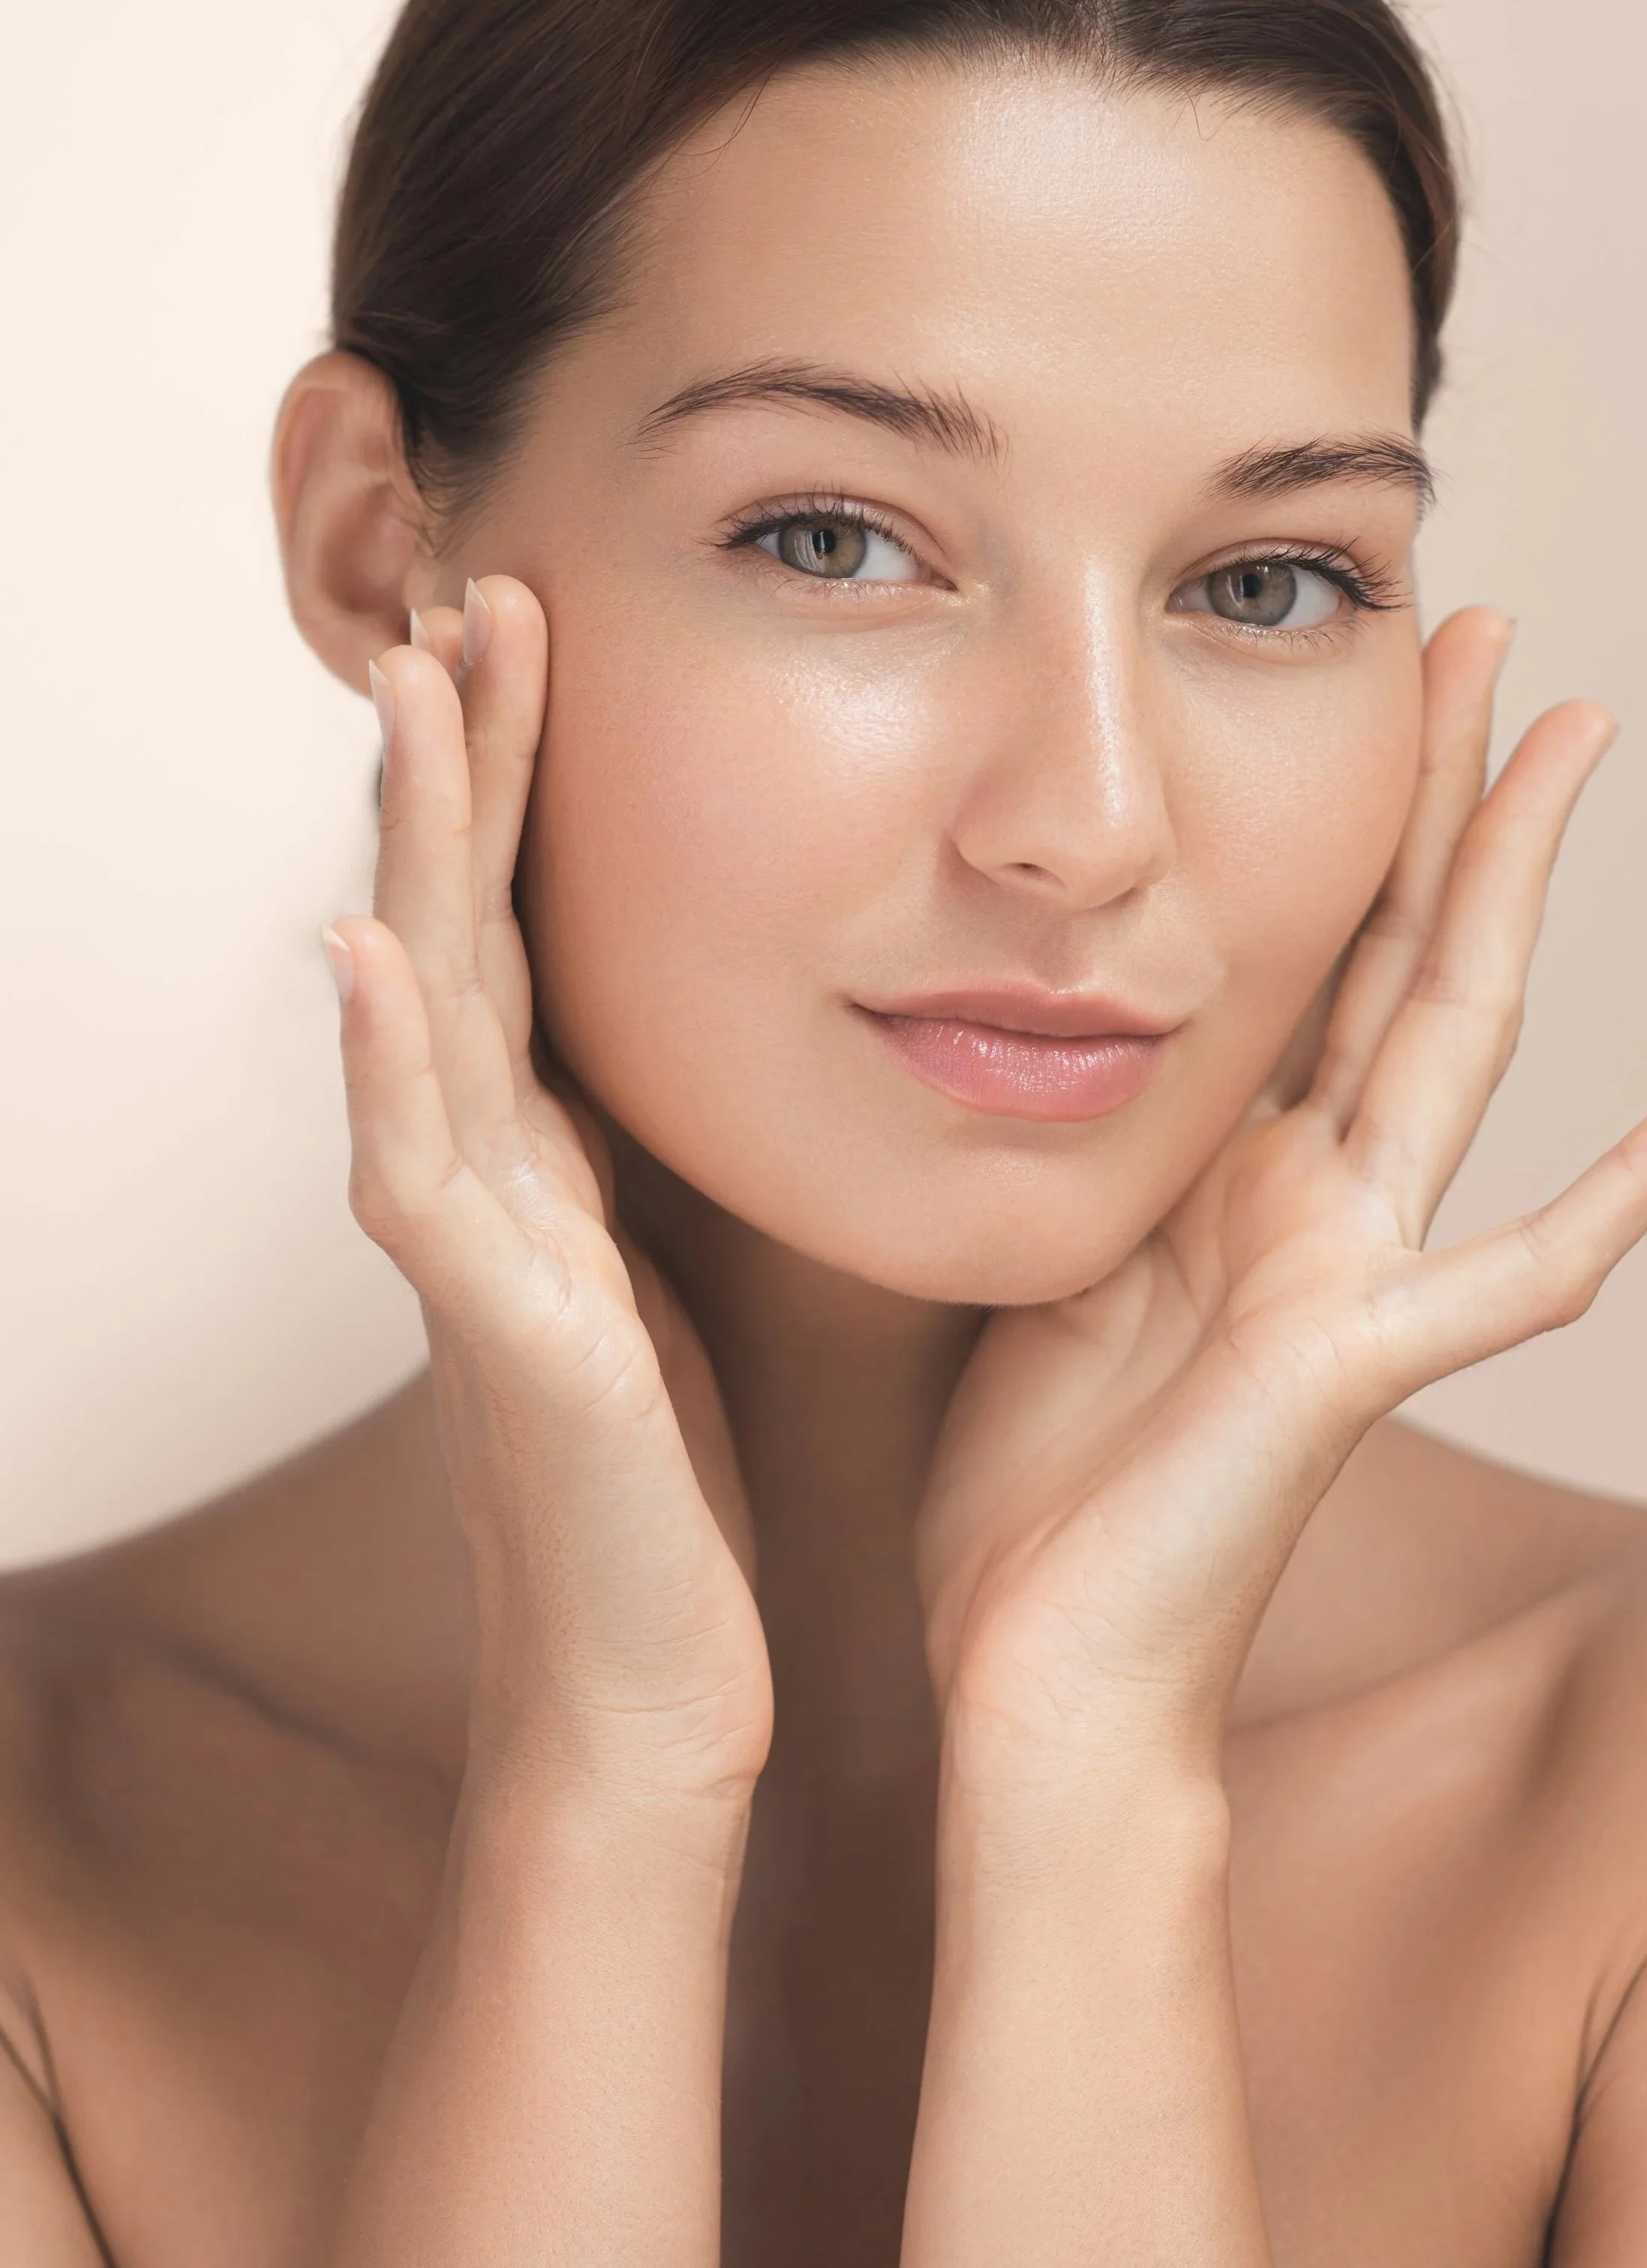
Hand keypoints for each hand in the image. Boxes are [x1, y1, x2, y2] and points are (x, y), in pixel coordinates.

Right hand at [324, 579, 771, 1805]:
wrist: (644, 1681)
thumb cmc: (662, 1480)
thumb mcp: (660, 1266)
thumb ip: (630, 1148)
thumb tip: (654, 1029)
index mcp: (542, 1150)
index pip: (521, 919)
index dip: (518, 776)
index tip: (543, 622)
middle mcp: (485, 1174)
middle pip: (456, 922)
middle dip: (459, 758)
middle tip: (470, 586)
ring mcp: (471, 1248)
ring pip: (423, 1007)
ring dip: (409, 845)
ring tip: (407, 689)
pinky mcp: (498, 1338)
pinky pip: (419, 1176)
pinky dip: (385, 1058)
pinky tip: (364, 946)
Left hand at [916, 610, 1646, 1794]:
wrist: (1041, 1673)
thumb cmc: (1035, 1496)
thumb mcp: (1044, 1265)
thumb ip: (1090, 1157)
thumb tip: (1048, 1027)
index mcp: (1231, 1174)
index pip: (1305, 957)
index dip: (1339, 824)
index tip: (1353, 681)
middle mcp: (1311, 1200)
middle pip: (1399, 952)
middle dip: (1441, 792)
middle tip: (1484, 629)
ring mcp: (1353, 1273)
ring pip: (1461, 1040)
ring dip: (1518, 884)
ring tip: (1580, 736)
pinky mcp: (1356, 1363)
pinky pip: (1518, 1270)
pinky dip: (1629, 1187)